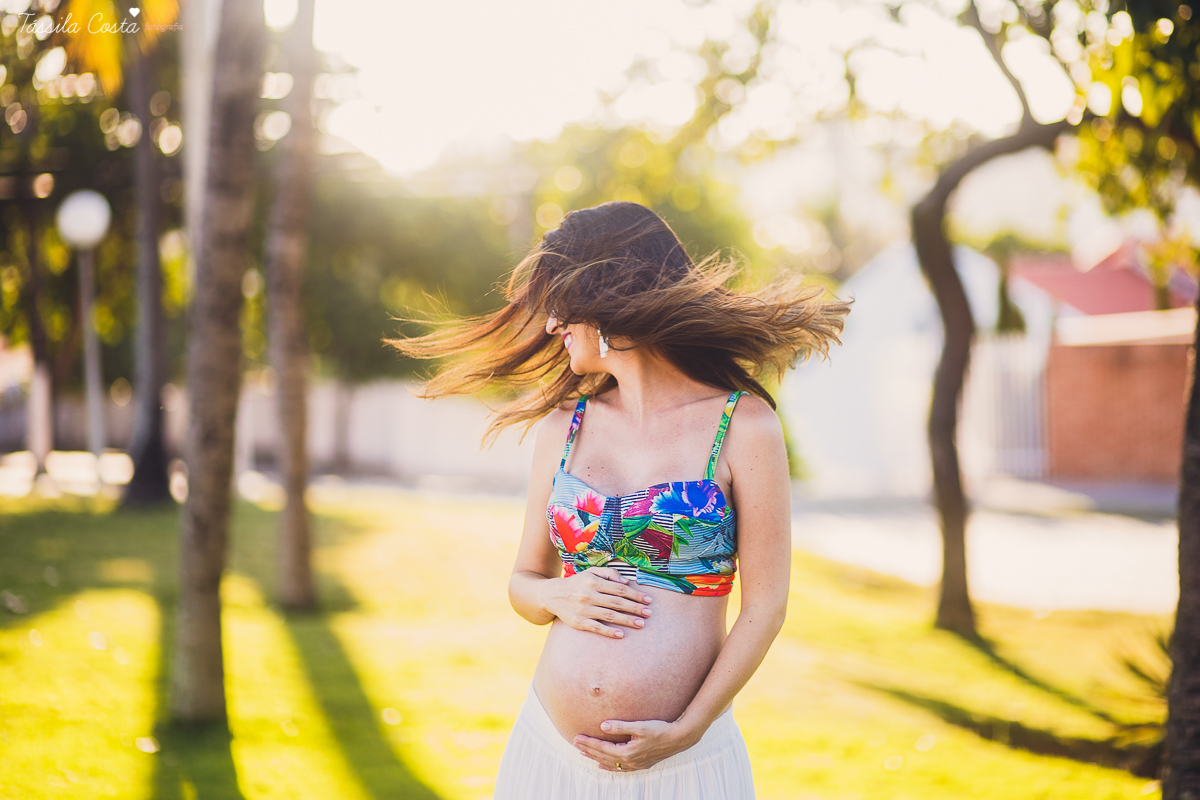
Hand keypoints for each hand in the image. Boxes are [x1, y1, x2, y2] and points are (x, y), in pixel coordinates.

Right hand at [543, 567, 651, 638]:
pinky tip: (621, 634)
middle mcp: (589, 595)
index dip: (636, 594)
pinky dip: (609, 631)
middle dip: (635, 608)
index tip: (648, 600)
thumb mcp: (591, 572)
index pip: (620, 589)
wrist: (552, 595)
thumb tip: (626, 582)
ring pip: (610, 615)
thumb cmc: (577, 583)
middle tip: (649, 613)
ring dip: (627, 620)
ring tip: (641, 624)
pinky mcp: (579, 622)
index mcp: (594, 581)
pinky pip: (597, 627)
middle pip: (617, 602)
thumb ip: (609, 573)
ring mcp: (584, 609)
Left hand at [573, 719, 699, 770]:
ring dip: (596, 757)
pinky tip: (603, 766)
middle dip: (588, 749)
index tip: (576, 738)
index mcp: (627, 752)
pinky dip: (609, 767)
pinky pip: (620, 768)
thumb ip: (620, 726)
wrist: (679, 738)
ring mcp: (635, 764)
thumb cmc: (660, 730)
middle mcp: (629, 761)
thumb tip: (602, 726)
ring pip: (610, 763)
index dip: (588, 743)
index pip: (602, 748)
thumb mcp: (640, 726)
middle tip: (575, 743)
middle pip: (603, 756)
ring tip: (584, 753)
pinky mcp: (640, 764)